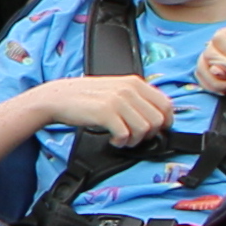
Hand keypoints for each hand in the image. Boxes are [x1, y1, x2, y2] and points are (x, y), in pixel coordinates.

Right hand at [41, 72, 179, 145]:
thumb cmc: (87, 97)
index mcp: (135, 82)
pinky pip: (126, 135)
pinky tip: (113, 140)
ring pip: (144, 129)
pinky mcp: (106, 113)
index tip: (155, 130)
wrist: (58, 97)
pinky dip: (121, 143)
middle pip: (158, 120)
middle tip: (134, 136)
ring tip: (122, 138)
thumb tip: (156, 117)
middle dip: (149, 134)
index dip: (165, 122)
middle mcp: (129, 89)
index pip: (166, 104)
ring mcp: (118, 100)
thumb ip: (136, 98)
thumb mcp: (116, 89)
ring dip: (134, 140)